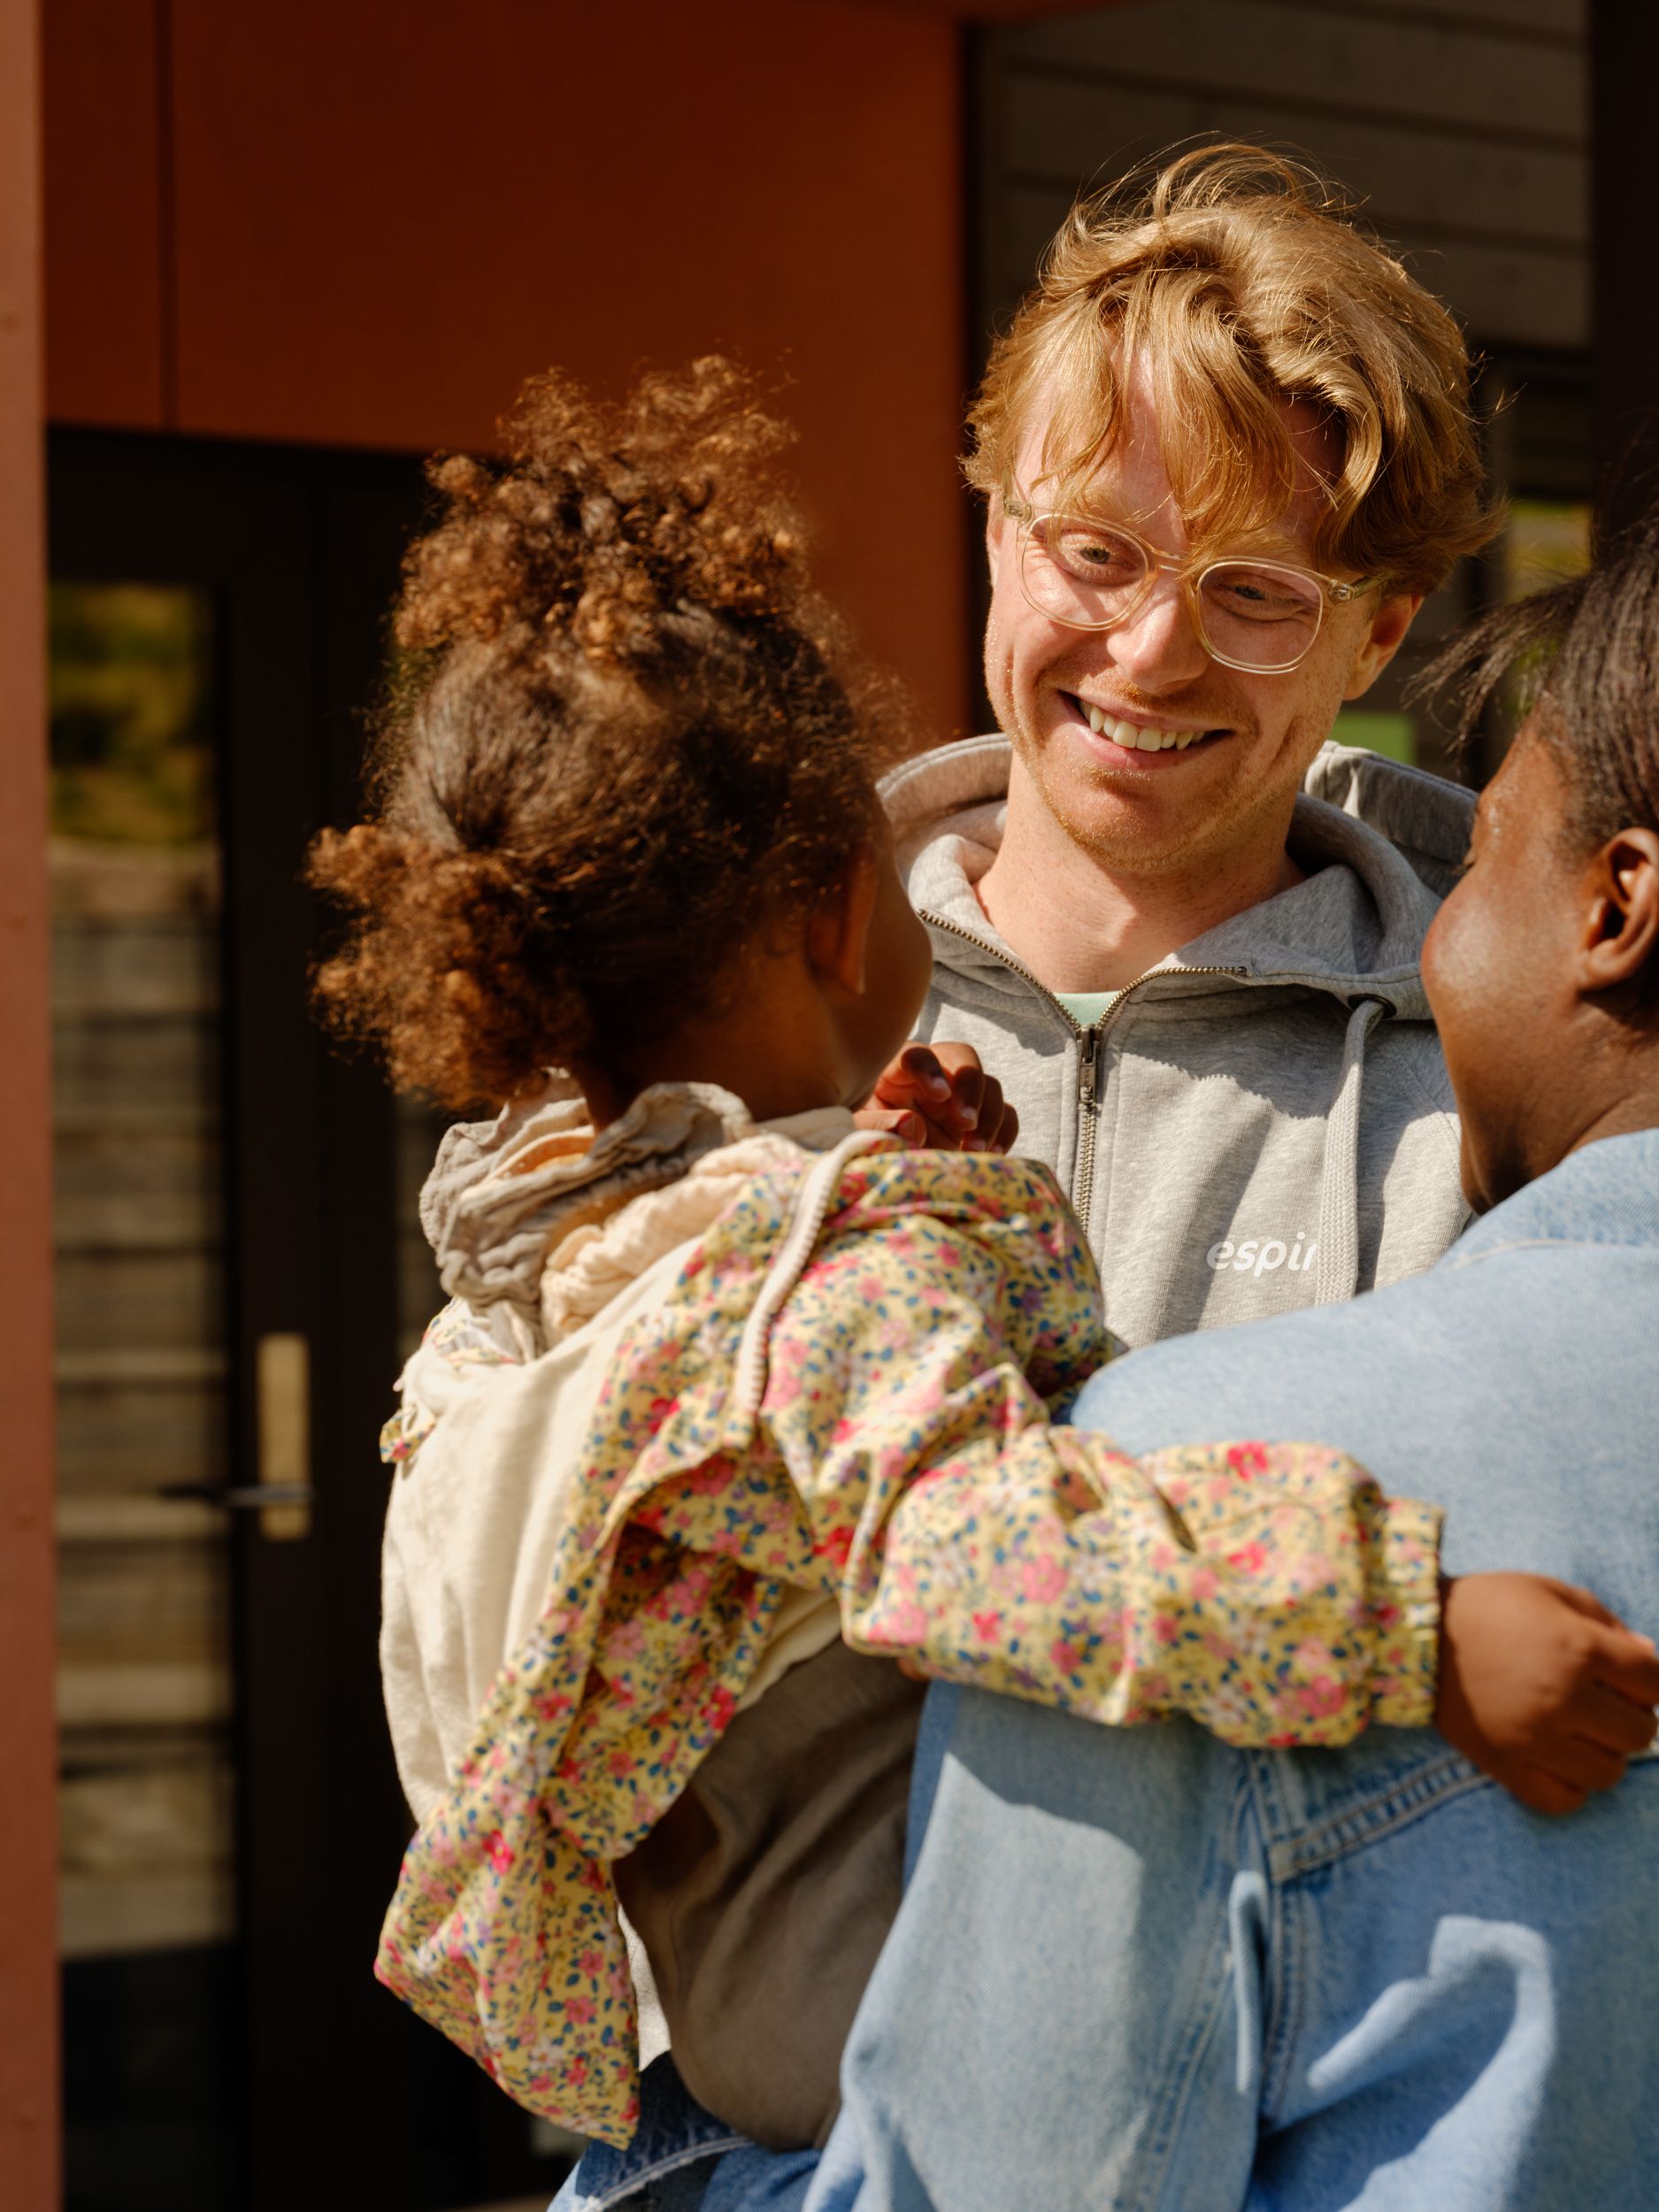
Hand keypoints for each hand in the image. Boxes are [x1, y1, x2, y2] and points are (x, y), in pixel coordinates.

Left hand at [855, 1042, 1019, 1153]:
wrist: (879, 1168)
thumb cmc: (859, 1139)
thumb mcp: (855, 1131)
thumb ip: (876, 1126)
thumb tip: (912, 1126)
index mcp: (896, 1069)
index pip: (916, 1055)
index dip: (930, 1070)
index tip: (940, 1095)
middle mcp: (933, 1075)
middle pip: (964, 1058)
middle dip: (970, 1088)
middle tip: (966, 1124)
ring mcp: (959, 1097)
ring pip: (990, 1085)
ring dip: (989, 1116)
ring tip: (974, 1150)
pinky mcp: (978, 1121)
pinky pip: (1006, 1115)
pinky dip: (1005, 1133)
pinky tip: (992, 1155)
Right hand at [1435, 1573, 1658, 1814]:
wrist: (1414, 1633)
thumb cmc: (1489, 1604)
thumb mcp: (1551, 1593)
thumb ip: (1608, 1624)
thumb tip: (1650, 1661)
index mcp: (1578, 1648)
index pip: (1654, 1683)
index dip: (1650, 1681)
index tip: (1631, 1678)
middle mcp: (1562, 1698)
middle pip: (1641, 1733)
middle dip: (1633, 1717)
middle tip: (1606, 1703)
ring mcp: (1534, 1738)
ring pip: (1609, 1773)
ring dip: (1605, 1753)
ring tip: (1582, 1732)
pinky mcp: (1506, 1766)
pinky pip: (1566, 1800)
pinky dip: (1572, 1785)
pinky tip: (1559, 1758)